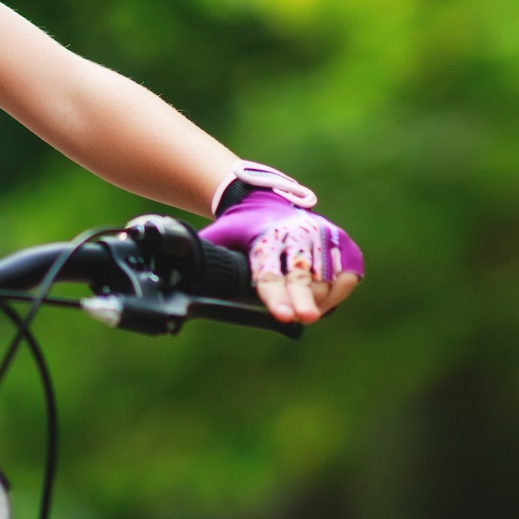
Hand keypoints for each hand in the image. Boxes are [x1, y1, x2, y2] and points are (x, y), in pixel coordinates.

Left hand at [200, 188, 363, 324]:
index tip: (285, 316)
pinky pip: (346, 278)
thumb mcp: (218, 237)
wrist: (266, 201)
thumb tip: (172, 272)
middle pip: (302, 276)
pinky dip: (335, 294)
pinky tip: (321, 303)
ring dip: (316, 302)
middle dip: (304, 299)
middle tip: (306, 318)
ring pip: (326, 281)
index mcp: (267, 238)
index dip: (277, 297)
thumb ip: (202, 256)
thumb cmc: (240, 228)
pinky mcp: (342, 243)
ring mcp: (323, 237)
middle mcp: (298, 235)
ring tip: (303, 311)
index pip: (270, 273)